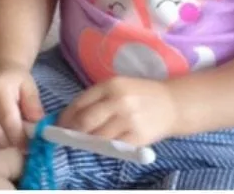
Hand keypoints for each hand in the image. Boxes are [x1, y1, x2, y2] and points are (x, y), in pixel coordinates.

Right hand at [0, 66, 44, 149]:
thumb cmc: (16, 82)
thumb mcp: (30, 87)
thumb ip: (34, 105)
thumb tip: (37, 124)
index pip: (8, 120)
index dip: (19, 136)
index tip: (30, 143)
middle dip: (11, 142)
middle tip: (22, 143)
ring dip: (2, 144)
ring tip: (13, 138)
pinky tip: (2, 137)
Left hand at [58, 76, 177, 146]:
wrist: (174, 103)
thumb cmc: (143, 95)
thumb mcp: (120, 86)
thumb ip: (99, 98)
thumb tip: (72, 116)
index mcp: (112, 85)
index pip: (80, 103)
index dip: (66, 117)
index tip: (60, 125)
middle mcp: (119, 100)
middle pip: (85, 121)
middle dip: (72, 131)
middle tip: (68, 136)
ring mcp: (128, 119)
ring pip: (96, 137)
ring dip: (87, 142)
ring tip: (86, 141)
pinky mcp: (137, 136)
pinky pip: (113, 146)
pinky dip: (105, 147)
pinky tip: (105, 144)